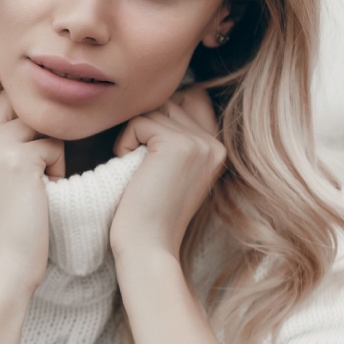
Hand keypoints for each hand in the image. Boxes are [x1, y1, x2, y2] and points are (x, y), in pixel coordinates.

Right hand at [0, 92, 64, 294]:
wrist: (2, 265)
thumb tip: (23, 106)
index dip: (20, 122)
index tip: (24, 158)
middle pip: (15, 103)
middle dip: (34, 129)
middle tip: (36, 165)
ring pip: (38, 123)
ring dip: (48, 150)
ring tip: (41, 181)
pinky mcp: (18, 159)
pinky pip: (54, 144)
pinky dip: (58, 168)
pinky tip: (46, 192)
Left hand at [109, 86, 226, 263]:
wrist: (148, 245)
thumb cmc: (150, 212)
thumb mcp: (173, 170)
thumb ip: (177, 136)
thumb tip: (159, 101)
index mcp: (219, 149)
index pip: (193, 98)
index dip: (164, 113)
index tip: (149, 149)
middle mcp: (215, 143)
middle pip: (168, 102)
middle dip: (145, 126)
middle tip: (142, 166)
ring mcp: (199, 142)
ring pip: (152, 109)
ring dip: (133, 135)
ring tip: (137, 170)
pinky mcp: (176, 144)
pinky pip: (138, 122)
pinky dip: (124, 143)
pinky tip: (131, 170)